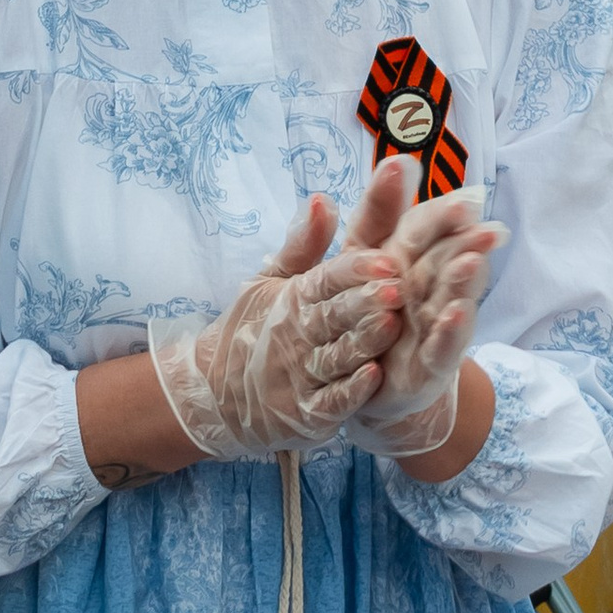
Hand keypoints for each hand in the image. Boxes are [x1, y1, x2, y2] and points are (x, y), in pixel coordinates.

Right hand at [144, 196, 404, 459]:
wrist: (215, 394)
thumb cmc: (253, 330)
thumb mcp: (269, 281)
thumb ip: (302, 245)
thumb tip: (323, 198)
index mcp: (293, 298)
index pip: (324, 280)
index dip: (353, 270)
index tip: (384, 258)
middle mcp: (297, 335)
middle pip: (333, 316)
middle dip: (363, 301)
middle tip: (396, 287)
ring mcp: (300, 376)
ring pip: (336, 357)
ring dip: (363, 342)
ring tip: (390, 325)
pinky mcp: (306, 413)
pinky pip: (330, 400)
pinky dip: (350, 391)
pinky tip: (373, 376)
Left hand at [345, 181, 507, 460]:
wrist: (368, 382)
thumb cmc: (361, 310)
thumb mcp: (352, 257)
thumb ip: (374, 214)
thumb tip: (398, 159)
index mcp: (404, 257)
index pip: (425, 227)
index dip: (441, 214)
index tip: (463, 198)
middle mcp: (424, 288)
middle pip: (445, 259)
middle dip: (464, 242)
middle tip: (485, 224)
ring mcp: (430, 326)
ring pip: (448, 299)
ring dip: (463, 282)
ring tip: (474, 262)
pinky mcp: (428, 365)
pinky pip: (438, 348)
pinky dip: (448, 333)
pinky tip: (457, 315)